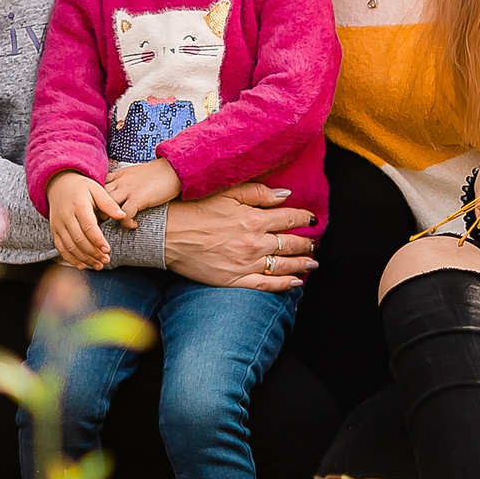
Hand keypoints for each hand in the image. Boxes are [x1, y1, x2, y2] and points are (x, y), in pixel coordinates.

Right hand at [46, 170, 118, 268]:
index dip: (98, 240)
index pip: (88, 226)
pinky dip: (70, 259)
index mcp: (78, 205)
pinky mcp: (54, 231)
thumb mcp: (96, 190)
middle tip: (106, 260)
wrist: (59, 184)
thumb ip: (109, 203)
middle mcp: (66, 216)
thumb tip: (123, 215)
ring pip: (70, 247)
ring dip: (84, 259)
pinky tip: (82, 265)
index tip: (107, 249)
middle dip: (93, 253)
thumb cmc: (82, 187)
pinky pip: (60, 248)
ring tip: (98, 265)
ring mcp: (58, 225)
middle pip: (79, 239)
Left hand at [103, 157, 177, 216]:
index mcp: (118, 175)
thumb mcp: (135, 174)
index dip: (96, 199)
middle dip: (98, 210)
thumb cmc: (157, 174)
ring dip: (110, 217)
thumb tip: (120, 195)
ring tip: (117, 222)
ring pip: (108, 206)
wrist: (173, 169)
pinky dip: (127, 223)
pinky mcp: (138, 198)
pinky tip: (134, 224)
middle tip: (104, 220)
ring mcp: (128, 189)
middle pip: (98, 196)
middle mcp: (120, 181)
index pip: (97, 186)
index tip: (101, 210)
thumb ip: (124, 182)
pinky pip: (125, 214)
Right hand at [164, 182, 316, 291]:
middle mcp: (253, 243)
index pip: (289, 218)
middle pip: (289, 243)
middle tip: (314, 242)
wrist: (165, 234)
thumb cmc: (193, 209)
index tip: (312, 219)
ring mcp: (245, 264)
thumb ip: (258, 193)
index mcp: (253, 219)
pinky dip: (284, 285)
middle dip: (305, 243)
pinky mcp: (234, 280)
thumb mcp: (226, 192)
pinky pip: (266, 285)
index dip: (304, 218)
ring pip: (283, 266)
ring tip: (313, 262)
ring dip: (301, 263)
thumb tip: (286, 195)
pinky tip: (296, 283)